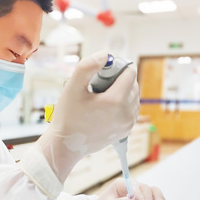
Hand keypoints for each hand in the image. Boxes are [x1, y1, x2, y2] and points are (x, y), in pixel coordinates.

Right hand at [36, 51, 138, 181]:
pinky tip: (104, 107)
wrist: (66, 145)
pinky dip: (122, 105)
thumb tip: (105, 55)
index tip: (101, 73)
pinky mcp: (125, 131)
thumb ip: (87, 67)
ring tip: (100, 97)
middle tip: (98, 85)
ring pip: (133, 97)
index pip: (129, 73)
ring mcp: (128, 124)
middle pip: (133, 85)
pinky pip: (131, 110)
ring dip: (121, 92)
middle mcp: (127, 113)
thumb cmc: (67, 117)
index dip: (116, 68)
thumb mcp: (72, 87)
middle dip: (119, 80)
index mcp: (116, 101)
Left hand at [86, 178, 165, 199]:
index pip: (132, 185)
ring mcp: (137, 196)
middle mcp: (129, 188)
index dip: (138, 192)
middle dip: (147, 196)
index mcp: (119, 185)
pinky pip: (153, 198)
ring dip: (156, 196)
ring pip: (150, 191)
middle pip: (143, 187)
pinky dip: (158, 199)